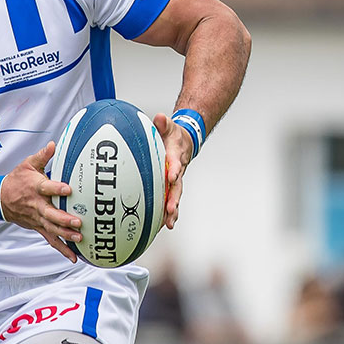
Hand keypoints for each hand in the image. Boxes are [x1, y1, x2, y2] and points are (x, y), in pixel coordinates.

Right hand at [0, 143, 80, 262]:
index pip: (46, 188)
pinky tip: (74, 256)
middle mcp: (36, 205)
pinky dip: (62, 249)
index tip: (68, 189)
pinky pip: (51, 239)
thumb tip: (54, 145)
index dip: (56, 188)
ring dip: (65, 234)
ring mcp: (37, 218)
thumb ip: (43, 156)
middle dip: (63, 219)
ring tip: (79, 238)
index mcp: (35, 187)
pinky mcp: (39, 227)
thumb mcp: (27, 164)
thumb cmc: (17, 180)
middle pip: (50, 214)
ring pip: (51, 229)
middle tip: (77, 222)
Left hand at [153, 114, 191, 229]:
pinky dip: (166, 213)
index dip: (174, 169)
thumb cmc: (172, 135)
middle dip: (174, 198)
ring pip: (174, 197)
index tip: (171, 176)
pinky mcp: (171, 187)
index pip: (176, 162)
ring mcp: (175, 181)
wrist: (184, 141)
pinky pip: (169, 200)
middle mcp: (177, 171)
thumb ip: (163, 123)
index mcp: (175, 156)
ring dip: (172, 211)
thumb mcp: (168, 126)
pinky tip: (161, 226)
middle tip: (171, 210)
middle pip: (177, 186)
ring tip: (169, 224)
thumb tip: (159, 117)